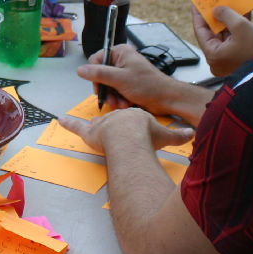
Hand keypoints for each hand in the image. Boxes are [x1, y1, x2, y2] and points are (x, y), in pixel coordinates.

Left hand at [58, 109, 193, 155]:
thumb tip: (192, 134)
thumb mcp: (166, 135)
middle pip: (115, 120)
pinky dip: (69, 124)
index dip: (133, 124)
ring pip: (99, 124)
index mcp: (134, 117)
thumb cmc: (147, 135)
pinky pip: (77, 127)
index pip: (133, 119)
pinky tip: (60, 120)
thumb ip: (178, 135)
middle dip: (115, 125)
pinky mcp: (91, 132)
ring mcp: (103, 124)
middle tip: (115, 130)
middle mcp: (117, 118)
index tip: (135, 127)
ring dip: (97, 126)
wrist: (131, 136)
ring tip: (94, 126)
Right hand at [77, 44, 178, 114]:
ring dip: (113, 97)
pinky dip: (119, 99)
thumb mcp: (120, 79)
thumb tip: (80, 70)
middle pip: (100, 75)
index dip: (95, 75)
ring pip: (107, 85)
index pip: (95, 61)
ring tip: (121, 104)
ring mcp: (124, 73)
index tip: (100, 87)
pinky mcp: (127, 84)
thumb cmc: (150, 86)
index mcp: (120, 53)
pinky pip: (115, 91)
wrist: (168, 99)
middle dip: (106, 90)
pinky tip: (125, 104)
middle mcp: (121, 61)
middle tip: (111, 100)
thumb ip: (99, 73)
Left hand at [192, 5, 252, 75]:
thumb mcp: (240, 26)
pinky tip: (241, 12)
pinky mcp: (240, 56)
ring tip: (226, 3)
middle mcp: (218, 59)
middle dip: (214, 15)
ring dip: (228, 19)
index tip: (196, 2)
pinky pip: (235, 38)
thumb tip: (216, 9)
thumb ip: (225, 14)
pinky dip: (237, 26)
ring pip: (225, 34)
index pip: (200, 31)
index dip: (199, 15)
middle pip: (212, 32)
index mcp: (213, 55)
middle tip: (212, 1)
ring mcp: (229, 59)